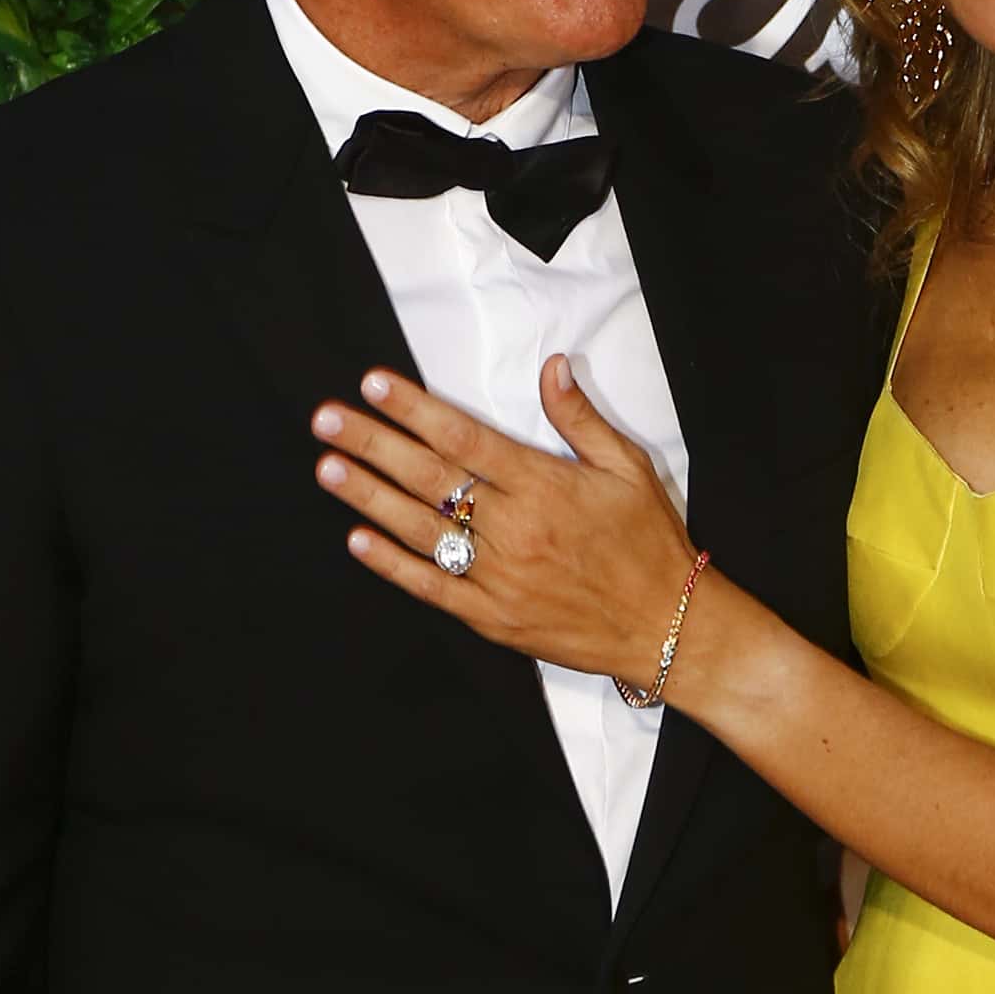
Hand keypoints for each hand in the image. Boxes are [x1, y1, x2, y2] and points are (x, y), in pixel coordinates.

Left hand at [312, 363, 699, 684]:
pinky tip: (358, 540)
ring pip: (421, 530)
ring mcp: (499, 577)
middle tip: (327, 418)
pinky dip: (393, 565)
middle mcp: (515, 529)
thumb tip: (551, 366)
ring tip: (327, 467)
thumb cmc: (649, 543)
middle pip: (430, 478)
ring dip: (369, 497)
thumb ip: (581, 418)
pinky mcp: (493, 618)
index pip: (465, 438)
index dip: (415, 409)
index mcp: (545, 486)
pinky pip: (432, 588)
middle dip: (374, 444)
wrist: (666, 626)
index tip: (375, 384)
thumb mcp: (628, 468)